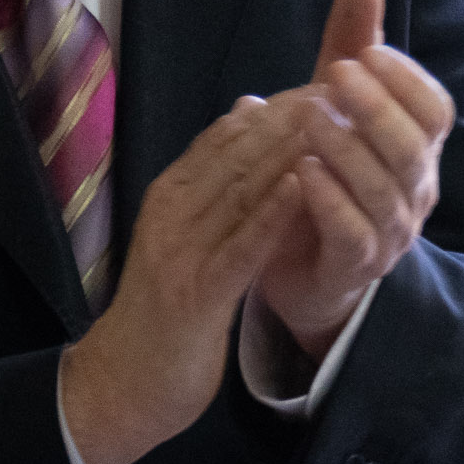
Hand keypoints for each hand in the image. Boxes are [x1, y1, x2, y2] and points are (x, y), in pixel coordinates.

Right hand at [59, 94, 308, 463]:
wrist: (122, 384)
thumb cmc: (164, 311)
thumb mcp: (188, 235)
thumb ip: (215, 179)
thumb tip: (246, 110)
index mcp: (171, 196)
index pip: (228, 136)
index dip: (279, 106)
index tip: (325, 79)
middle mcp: (172, 214)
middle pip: (237, 153)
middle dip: (291, 117)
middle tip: (340, 85)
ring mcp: (181, 253)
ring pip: (240, 190)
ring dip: (288, 152)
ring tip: (333, 118)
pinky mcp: (197, 294)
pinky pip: (240, 247)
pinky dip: (271, 214)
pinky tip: (302, 187)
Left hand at [250, 0, 455, 358]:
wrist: (302, 268)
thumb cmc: (327, 177)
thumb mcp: (334, 106)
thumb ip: (351, 47)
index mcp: (417, 151)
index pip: (436, 111)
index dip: (406, 80)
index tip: (366, 51)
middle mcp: (414, 191)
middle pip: (414, 147)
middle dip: (377, 108)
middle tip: (336, 74)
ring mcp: (390, 234)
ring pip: (384, 190)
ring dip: (348, 150)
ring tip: (309, 119)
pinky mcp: (356, 268)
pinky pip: (354, 234)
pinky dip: (330, 202)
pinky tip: (302, 172)